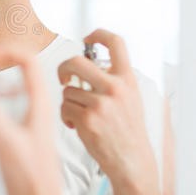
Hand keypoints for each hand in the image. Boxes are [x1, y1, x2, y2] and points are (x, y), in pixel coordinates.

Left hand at [58, 29, 156, 185]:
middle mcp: (115, 88)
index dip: (98, 33)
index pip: (116, 42)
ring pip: (67, 90)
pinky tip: (78, 125)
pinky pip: (64, 108)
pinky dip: (66, 117)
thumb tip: (87, 62)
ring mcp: (101, 104)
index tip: (87, 38)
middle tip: (64, 78)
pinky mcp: (87, 119)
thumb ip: (113, 79)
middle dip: (63, 68)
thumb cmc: (128, 130)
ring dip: (68, 102)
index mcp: (127, 79)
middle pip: (76, 61)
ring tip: (81, 115)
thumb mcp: (130, 98)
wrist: (132, 161)